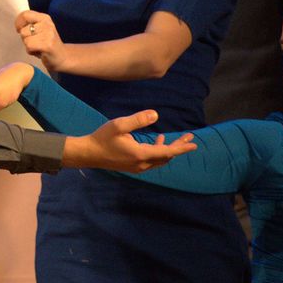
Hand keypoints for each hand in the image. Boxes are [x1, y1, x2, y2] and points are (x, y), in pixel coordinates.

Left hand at [16, 11, 65, 72]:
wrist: (62, 57)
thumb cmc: (47, 44)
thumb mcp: (40, 29)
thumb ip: (29, 24)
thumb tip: (17, 25)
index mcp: (44, 18)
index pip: (24, 15)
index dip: (18, 24)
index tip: (20, 31)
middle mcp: (47, 23)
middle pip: (23, 30)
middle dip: (25, 38)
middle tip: (34, 42)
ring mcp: (48, 34)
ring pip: (25, 38)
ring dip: (28, 45)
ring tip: (38, 47)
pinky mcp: (47, 44)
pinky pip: (29, 46)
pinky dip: (31, 51)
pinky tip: (39, 52)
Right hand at [62, 109, 196, 171]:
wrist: (88, 153)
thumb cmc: (102, 138)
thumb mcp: (119, 125)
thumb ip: (138, 120)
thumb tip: (155, 114)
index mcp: (140, 154)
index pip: (167, 152)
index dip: (181, 148)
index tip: (194, 144)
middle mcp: (142, 164)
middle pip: (166, 157)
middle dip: (178, 147)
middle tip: (190, 138)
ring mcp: (137, 167)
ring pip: (160, 159)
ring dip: (169, 150)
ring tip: (176, 138)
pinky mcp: (133, 166)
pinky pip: (152, 160)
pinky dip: (159, 151)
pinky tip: (158, 140)